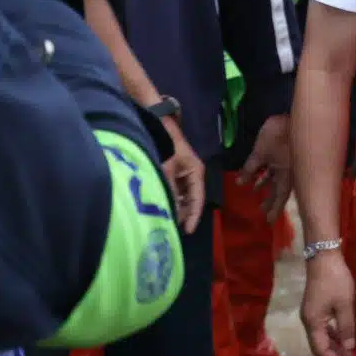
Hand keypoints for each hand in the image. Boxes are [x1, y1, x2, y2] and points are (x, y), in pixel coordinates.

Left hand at [159, 116, 206, 234]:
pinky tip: (160, 206)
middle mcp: (191, 175)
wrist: (157, 123)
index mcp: (196, 173)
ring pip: (181, 196)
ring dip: (175, 207)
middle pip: (190, 200)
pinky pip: (173, 191)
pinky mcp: (172, 172)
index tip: (188, 232)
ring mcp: (182, 174)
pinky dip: (169, 199)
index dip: (194, 216)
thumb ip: (169, 190)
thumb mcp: (167, 168)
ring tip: (164, 220)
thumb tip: (169, 211)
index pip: (198, 200)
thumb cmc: (166, 144)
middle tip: (171, 228)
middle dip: (183, 214)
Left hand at [239, 114, 292, 220]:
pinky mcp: (284, 154)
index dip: (274, 209)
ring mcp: (287, 163)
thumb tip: (239, 184)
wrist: (294, 116)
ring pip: (277, 179)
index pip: (280, 198)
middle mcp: (289, 173)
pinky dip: (267, 173)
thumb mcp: (260, 153)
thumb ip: (250, 168)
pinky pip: (275, 169)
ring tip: (256, 194)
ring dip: (267, 186)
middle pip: (279, 190)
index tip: (270, 221)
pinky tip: (257, 174)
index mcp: (286, 176)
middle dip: (271, 200)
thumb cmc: (278, 136)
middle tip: (262, 211)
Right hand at [300, 251, 355, 355]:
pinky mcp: (315, 306)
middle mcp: (308, 320)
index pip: (320, 350)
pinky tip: (344, 335)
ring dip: (334, 345)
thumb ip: (346, 327)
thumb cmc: (335, 280)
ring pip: (321, 336)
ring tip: (349, 352)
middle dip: (334, 355)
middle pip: (319, 345)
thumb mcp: (344, 304)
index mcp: (312, 322)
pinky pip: (323, 326)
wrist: (324, 256)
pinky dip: (333, 333)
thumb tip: (348, 348)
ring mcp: (311, 313)